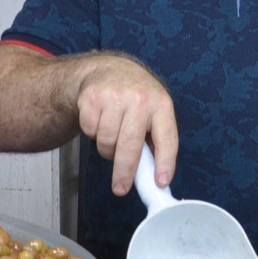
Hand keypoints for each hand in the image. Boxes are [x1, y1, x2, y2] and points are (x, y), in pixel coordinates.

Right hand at [75, 57, 177, 195]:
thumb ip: (155, 139)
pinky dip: (93, 133)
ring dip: (107, 149)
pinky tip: (100, 120)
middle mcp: (140, 98)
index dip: (165, 163)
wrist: (109, 70)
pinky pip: (90, 131)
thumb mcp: (154, 111)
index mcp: (161, 105)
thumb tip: (154, 175)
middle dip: (124, 172)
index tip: (160, 182)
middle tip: (120, 188)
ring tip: (113, 136)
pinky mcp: (92, 98)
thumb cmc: (136, 97)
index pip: (167, 138)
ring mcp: (114, 96)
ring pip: (107, 141)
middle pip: (130, 145)